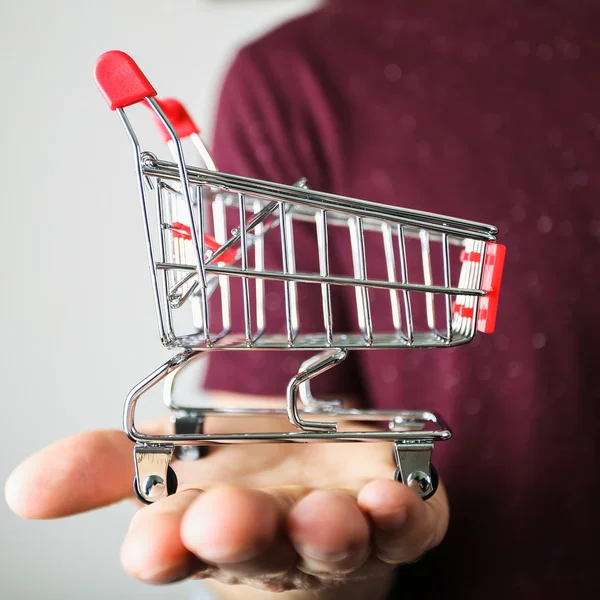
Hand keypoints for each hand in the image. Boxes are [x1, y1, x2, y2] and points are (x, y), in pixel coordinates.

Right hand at [5, 394, 448, 598]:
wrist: (316, 467)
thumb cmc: (244, 467)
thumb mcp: (171, 454)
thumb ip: (109, 465)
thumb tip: (26, 486)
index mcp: (211, 527)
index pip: (176, 548)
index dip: (163, 546)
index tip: (152, 542)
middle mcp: (275, 539)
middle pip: (255, 548)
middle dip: (238, 536)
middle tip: (222, 519)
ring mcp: (339, 530)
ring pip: (334, 544)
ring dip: (327, 533)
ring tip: (319, 516)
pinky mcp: (397, 515)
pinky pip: (406, 526)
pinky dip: (401, 515)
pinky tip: (392, 496)